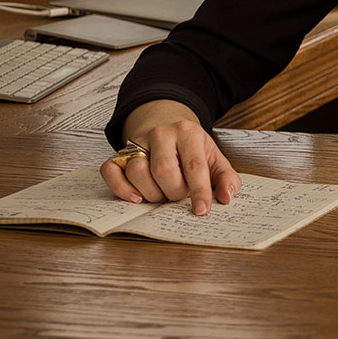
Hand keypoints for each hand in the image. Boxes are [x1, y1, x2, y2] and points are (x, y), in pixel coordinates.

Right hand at [102, 99, 240, 214]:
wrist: (168, 128)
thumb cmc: (193, 150)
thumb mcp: (215, 159)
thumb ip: (226, 178)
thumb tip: (227, 197)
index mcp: (188, 132)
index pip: (193, 165)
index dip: (198, 191)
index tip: (201, 210)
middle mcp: (161, 134)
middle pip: (163, 170)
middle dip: (173, 192)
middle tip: (179, 196)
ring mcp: (137, 142)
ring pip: (137, 171)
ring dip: (151, 193)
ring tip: (162, 193)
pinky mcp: (119, 153)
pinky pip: (110, 171)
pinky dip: (120, 188)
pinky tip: (135, 197)